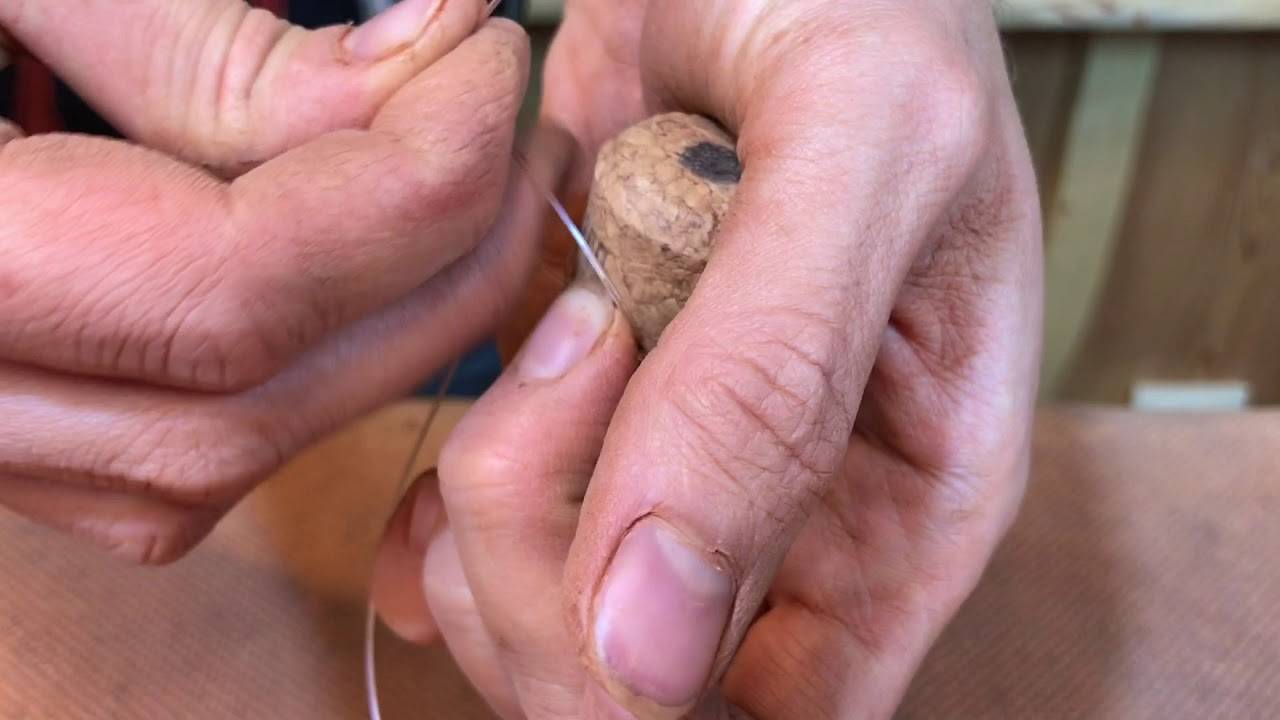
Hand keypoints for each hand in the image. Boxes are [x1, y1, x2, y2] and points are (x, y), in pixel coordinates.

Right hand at [0, 0, 541, 563]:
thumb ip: (190, 38)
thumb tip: (422, 67)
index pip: (232, 288)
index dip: (404, 178)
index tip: (491, 58)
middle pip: (254, 396)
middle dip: (435, 261)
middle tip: (525, 127)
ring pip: (229, 451)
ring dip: (389, 323)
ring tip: (477, 181)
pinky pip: (182, 457)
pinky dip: (306, 365)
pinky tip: (367, 259)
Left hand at [374, 0, 1042, 716]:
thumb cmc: (858, 1)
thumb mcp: (857, 152)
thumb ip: (776, 386)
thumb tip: (657, 645)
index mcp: (918, 492)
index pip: (802, 712)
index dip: (679, 694)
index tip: (609, 561)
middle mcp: (803, 515)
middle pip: (654, 691)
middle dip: (560, 584)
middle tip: (577, 364)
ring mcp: (684, 480)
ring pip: (557, 630)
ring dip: (496, 523)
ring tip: (545, 339)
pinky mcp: (589, 432)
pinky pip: (491, 557)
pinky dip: (441, 528)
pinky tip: (447, 455)